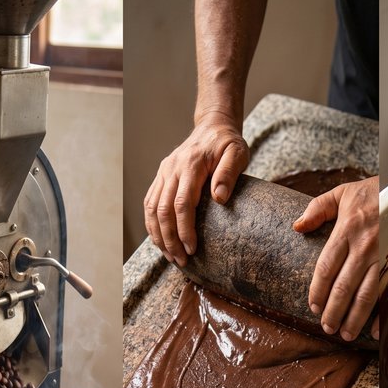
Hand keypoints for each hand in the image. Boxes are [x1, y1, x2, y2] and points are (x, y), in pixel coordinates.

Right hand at [144, 112, 248, 265]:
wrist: (212, 126)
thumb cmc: (227, 142)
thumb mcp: (237, 153)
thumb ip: (228, 173)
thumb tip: (220, 199)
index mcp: (190, 164)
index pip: (182, 203)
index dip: (184, 229)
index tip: (192, 249)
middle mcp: (171, 169)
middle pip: (163, 210)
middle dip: (170, 239)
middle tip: (181, 261)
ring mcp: (163, 173)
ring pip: (151, 208)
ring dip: (158, 235)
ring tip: (170, 256)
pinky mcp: (161, 177)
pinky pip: (150, 203)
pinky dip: (152, 224)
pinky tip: (160, 240)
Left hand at [293, 177, 379, 341]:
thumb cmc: (378, 189)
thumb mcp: (345, 192)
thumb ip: (318, 208)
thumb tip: (297, 226)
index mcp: (346, 230)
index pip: (325, 268)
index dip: (317, 291)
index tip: (313, 307)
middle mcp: (364, 246)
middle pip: (343, 287)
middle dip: (333, 312)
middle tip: (327, 328)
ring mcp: (385, 255)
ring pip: (366, 295)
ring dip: (354, 319)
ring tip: (345, 334)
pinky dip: (383, 316)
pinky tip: (374, 331)